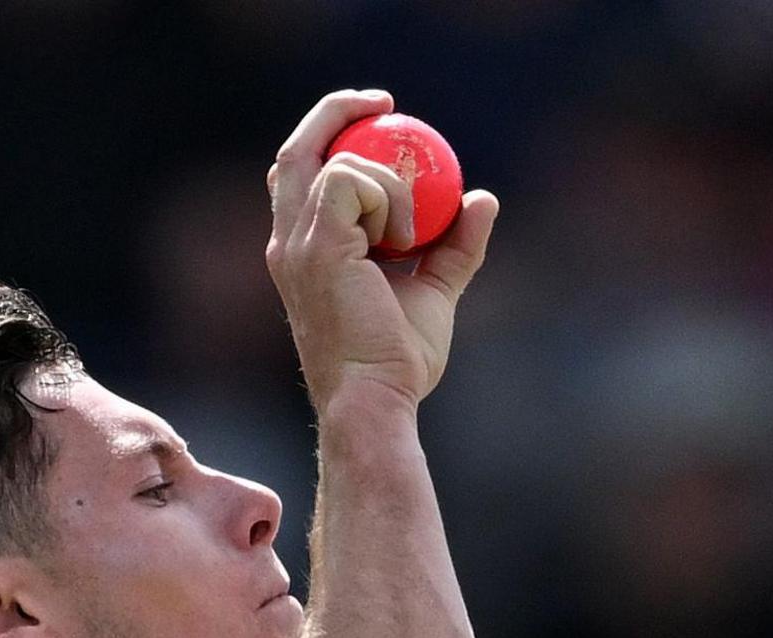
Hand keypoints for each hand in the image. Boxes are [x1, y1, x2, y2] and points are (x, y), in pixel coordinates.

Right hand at [264, 89, 499, 410]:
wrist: (376, 399)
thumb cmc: (397, 361)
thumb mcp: (434, 293)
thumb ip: (456, 247)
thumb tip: (484, 199)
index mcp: (303, 250)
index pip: (302, 174)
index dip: (333, 136)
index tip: (382, 119)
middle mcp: (288, 241)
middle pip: (297, 150)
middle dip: (336, 112)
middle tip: (385, 103)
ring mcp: (296, 243)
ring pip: (338, 164)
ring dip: (389, 185)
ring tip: (408, 240)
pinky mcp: (316, 245)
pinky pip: (352, 182)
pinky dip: (388, 198)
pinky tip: (401, 242)